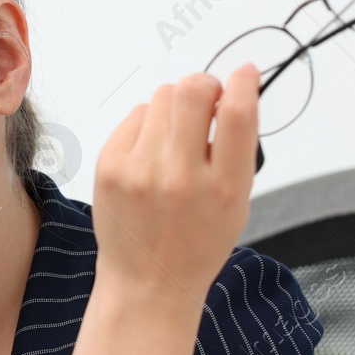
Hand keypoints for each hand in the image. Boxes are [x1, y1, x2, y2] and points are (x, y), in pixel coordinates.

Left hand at [91, 63, 258, 307]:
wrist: (147, 281)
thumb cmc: (196, 242)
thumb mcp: (237, 203)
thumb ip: (237, 149)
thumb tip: (234, 90)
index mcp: (223, 188)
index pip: (238, 114)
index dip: (244, 82)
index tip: (244, 73)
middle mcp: (180, 178)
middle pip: (193, 90)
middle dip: (204, 85)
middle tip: (206, 102)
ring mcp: (139, 171)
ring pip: (161, 97)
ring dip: (174, 107)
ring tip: (174, 140)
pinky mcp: (109, 167)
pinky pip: (134, 115)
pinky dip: (147, 125)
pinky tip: (150, 153)